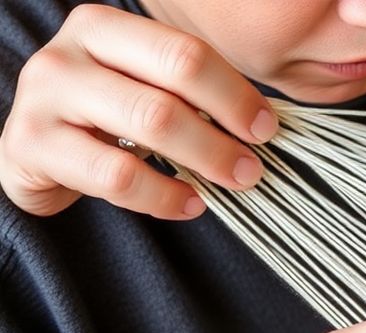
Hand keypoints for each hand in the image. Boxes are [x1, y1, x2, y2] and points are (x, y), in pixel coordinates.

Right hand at [0, 4, 275, 218]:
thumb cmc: (104, 119)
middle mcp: (68, 52)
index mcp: (102, 27)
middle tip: (254, 166)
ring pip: (149, 123)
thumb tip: (264, 122)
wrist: (36, 154)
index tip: (266, 128)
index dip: (235, 93)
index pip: (186, 52)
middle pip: (172, 84)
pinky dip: (165, 196)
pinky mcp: (31, 144)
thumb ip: (190, 93)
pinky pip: (118, 176)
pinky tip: (190, 204)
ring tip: (232, 182)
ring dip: (205, 159)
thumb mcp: (142, 90)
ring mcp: (45, 95)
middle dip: (225, 129)